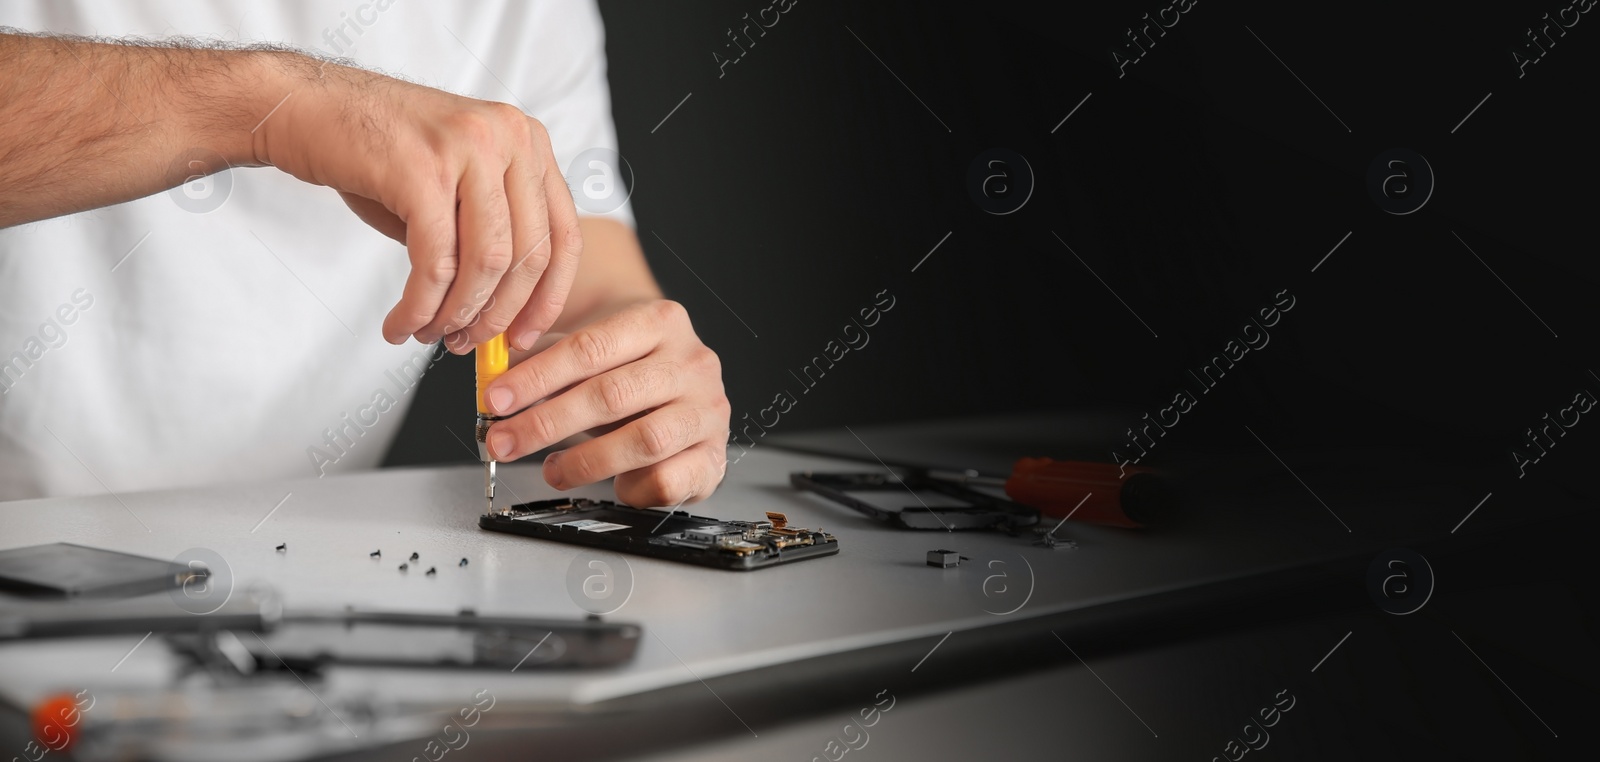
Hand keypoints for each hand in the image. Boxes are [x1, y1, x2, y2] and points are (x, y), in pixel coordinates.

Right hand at [252, 55, 582, 352]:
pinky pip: (435, 262)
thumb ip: (488, 236)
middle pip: (528, 256)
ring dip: (456, 314)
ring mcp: (468, 148)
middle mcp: (509, 137)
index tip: (523, 338)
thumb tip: (504, 314)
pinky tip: (402, 323)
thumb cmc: (379, 153)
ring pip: (485, 263)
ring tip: (429, 334)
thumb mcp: (456, 187)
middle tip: (468, 345)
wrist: (305, 107)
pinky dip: (420, 306)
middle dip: (497, 315)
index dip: (548, 298)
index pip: (563, 235)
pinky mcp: (422, 169)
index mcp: (529, 141)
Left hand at [481, 300, 729, 506]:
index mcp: (661, 321)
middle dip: (548, 423)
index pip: (592, 347)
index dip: (539, 377)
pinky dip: (633, 487)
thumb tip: (493, 382)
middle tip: (504, 441)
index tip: (498, 399)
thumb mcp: (592, 350)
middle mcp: (692, 362)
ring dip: (585, 461)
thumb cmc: (631, 367)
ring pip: (644, 440)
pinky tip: (613, 484)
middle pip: (613, 394)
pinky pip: (669, 480)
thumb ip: (544, 360)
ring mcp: (708, 410)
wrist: (686, 385)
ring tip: (551, 469)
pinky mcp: (714, 455)